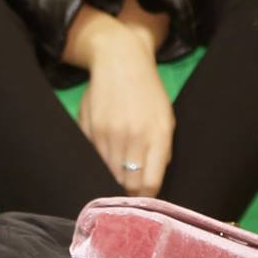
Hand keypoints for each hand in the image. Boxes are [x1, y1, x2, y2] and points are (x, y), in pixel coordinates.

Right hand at [75, 21, 174, 195]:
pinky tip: (105, 155)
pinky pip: (95, 157)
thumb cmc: (148, 92)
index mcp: (158, 135)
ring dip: (113, 176)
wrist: (121, 60)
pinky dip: (100, 161)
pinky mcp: (92, 128)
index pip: (149, 182)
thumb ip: (161, 150)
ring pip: (109, 172)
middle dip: (129, 190)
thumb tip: (151, 180)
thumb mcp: (166, 118)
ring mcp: (111, 133)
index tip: (143, 197)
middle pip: (128, 182)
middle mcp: (134, 137)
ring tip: (117, 174)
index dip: (145, 196)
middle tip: (128, 191)